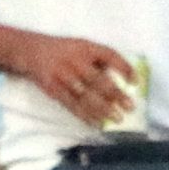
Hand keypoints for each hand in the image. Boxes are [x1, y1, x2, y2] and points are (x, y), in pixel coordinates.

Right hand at [12, 32, 138, 128]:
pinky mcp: (54, 89)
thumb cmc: (65, 51)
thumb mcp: (82, 47)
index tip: (136, 82)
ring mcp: (63, 75)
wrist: (32, 52)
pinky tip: (97, 122)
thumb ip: (99, 60)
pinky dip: (85, 115)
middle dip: (116, 95)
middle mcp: (75, 60)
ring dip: (103, 108)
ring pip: (86, 95)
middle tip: (130, 107)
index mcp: (86, 47)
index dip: (124, 68)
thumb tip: (122, 80)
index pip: (109, 55)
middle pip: (98, 79)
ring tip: (117, 118)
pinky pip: (72, 105)